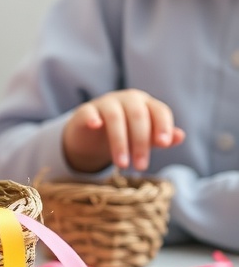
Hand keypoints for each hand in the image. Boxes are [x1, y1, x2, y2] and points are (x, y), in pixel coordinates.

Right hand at [62, 89, 185, 172]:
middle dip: (141, 142)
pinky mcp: (86, 111)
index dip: (163, 125)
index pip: (159, 111)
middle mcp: (127, 99)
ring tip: (122, 165)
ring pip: (115, 117)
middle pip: (138, 116)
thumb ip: (162, 137)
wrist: (92, 136)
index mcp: (146, 104)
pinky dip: (93, 118)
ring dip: (120, 142)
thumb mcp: (146, 138)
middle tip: (141, 166)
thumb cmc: (126, 134)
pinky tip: (96, 126)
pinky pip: (90, 112)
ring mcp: (105, 103)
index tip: (164, 144)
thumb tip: (180, 136)